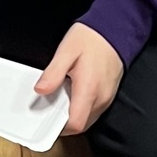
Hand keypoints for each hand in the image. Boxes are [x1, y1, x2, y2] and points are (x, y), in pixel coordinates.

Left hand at [33, 20, 122, 135]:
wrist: (116, 29)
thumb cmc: (92, 39)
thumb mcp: (66, 51)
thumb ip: (53, 73)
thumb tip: (41, 90)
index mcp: (89, 90)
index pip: (76, 124)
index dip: (60, 127)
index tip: (48, 118)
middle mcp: (101, 98)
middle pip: (81, 125)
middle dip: (64, 121)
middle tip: (52, 105)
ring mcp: (107, 98)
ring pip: (88, 120)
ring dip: (74, 115)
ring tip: (63, 97)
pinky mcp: (109, 95)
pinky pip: (94, 111)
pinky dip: (81, 108)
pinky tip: (74, 94)